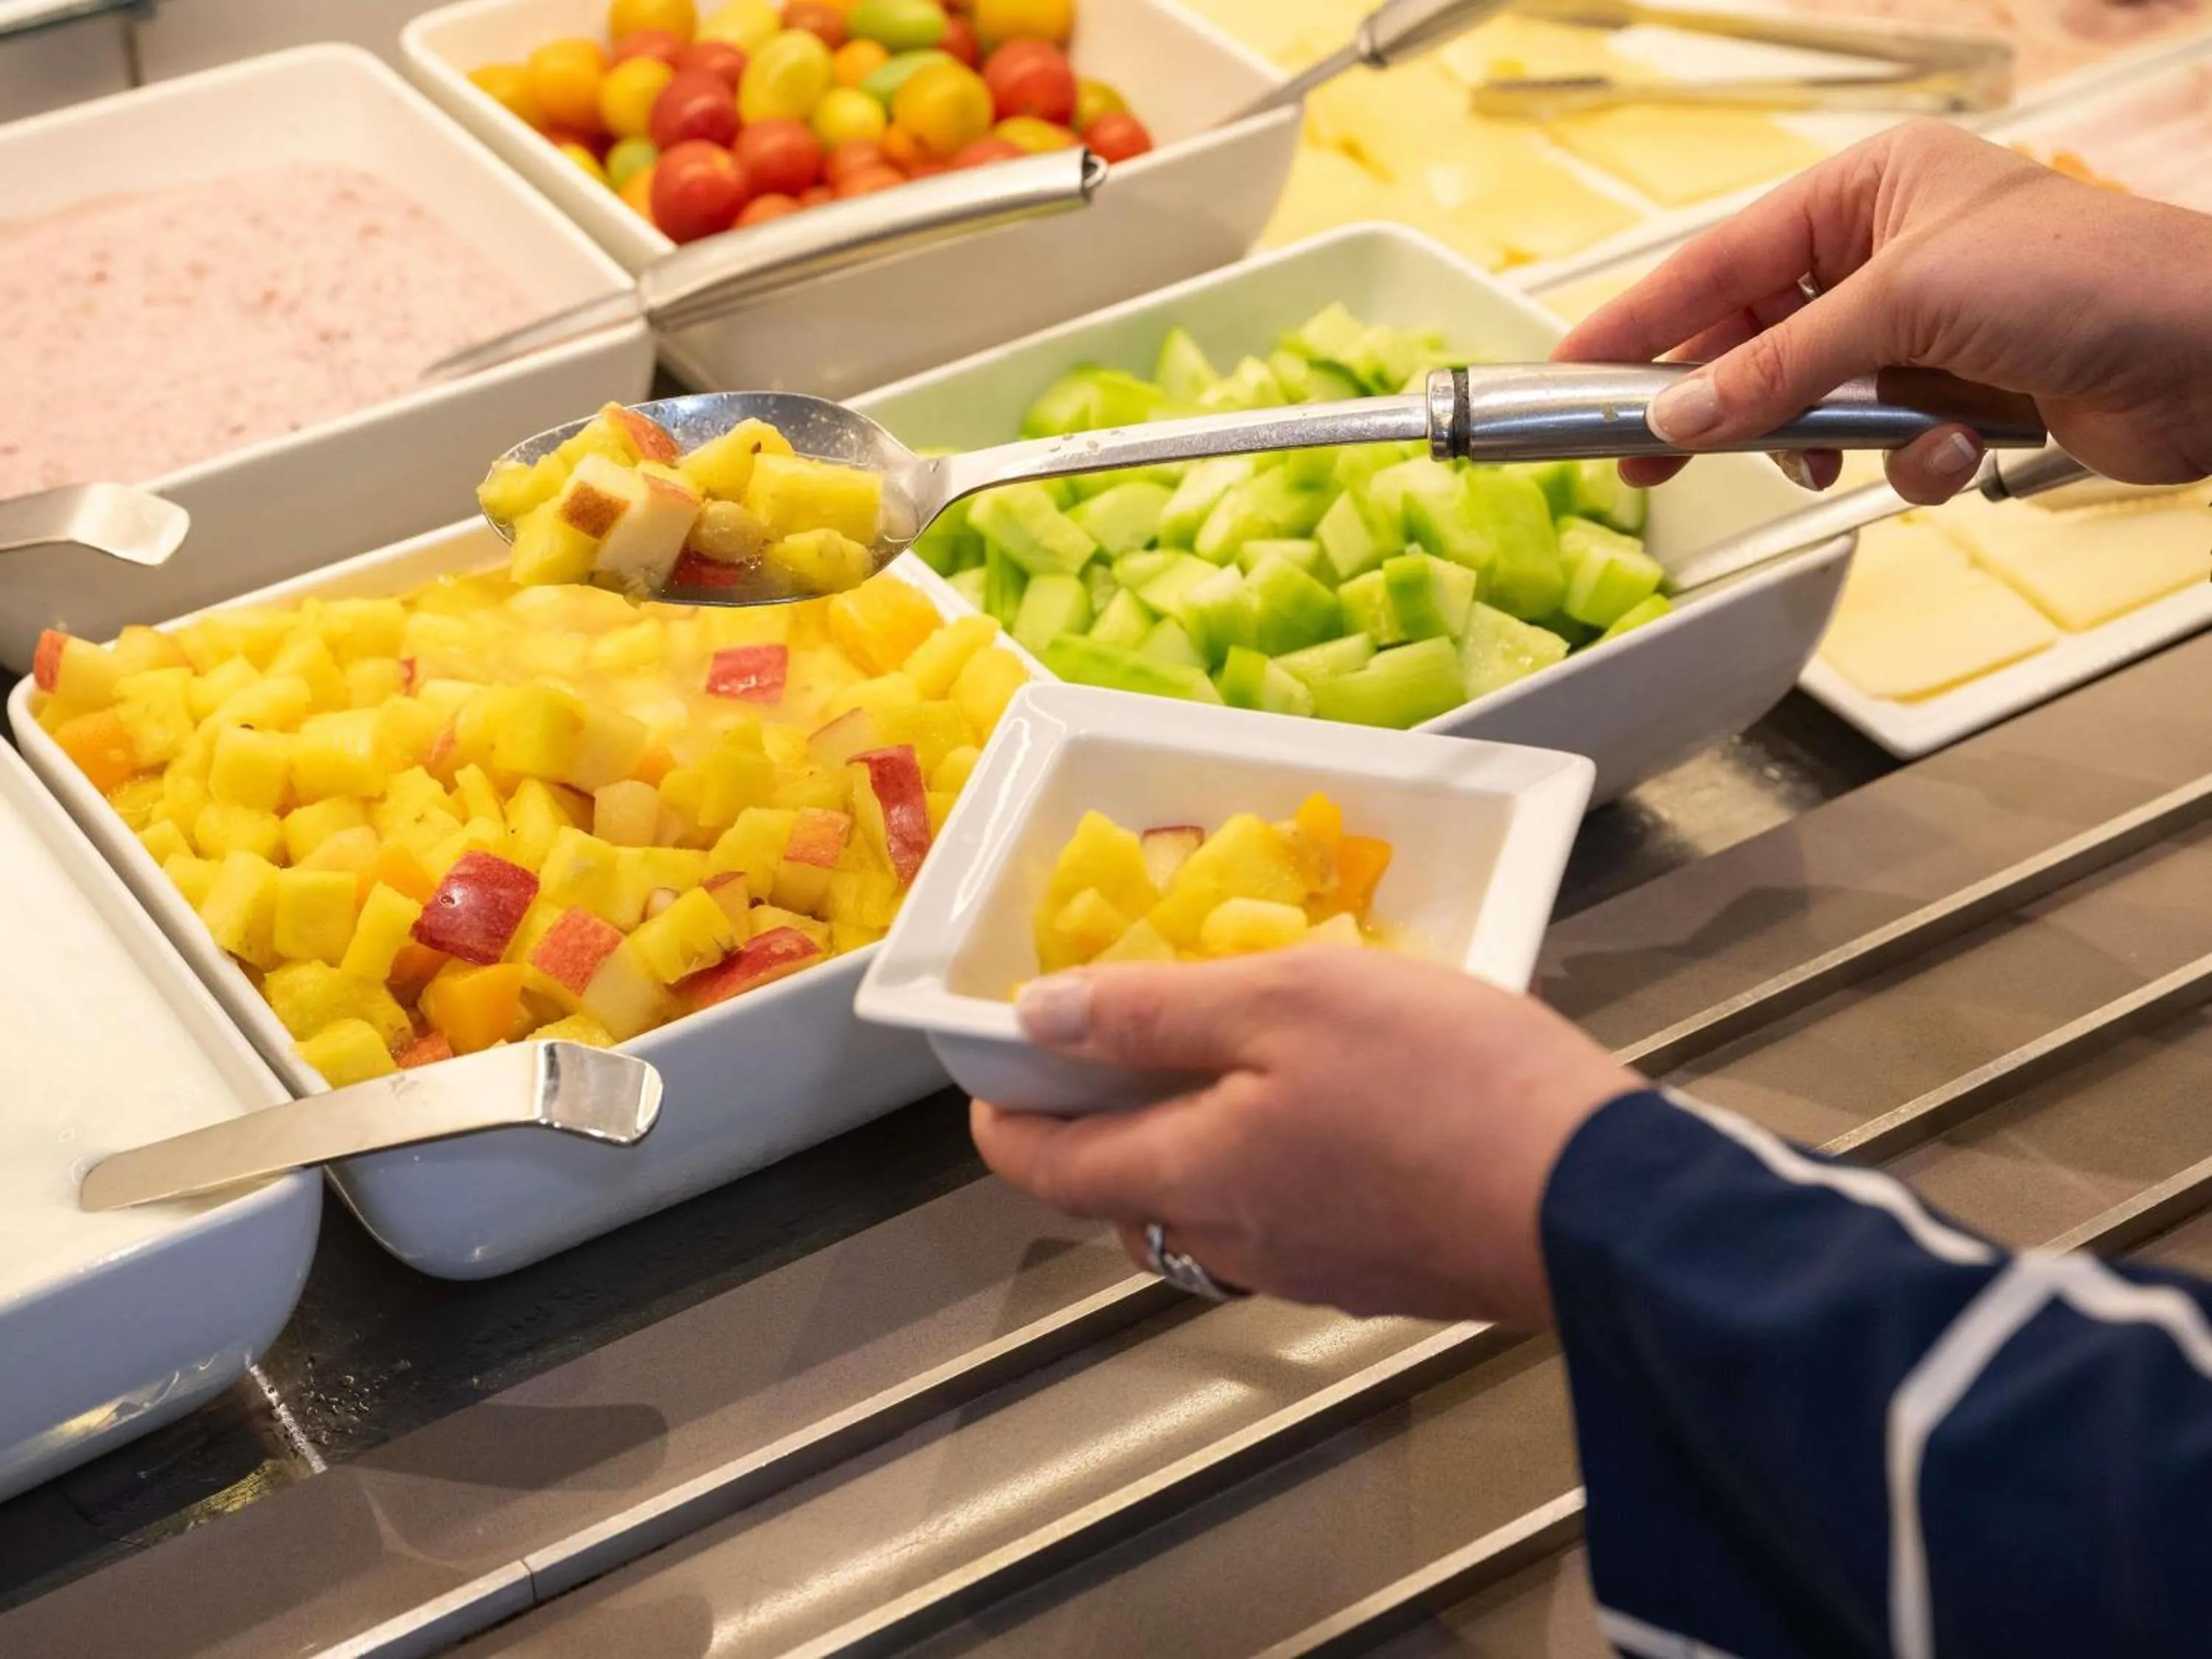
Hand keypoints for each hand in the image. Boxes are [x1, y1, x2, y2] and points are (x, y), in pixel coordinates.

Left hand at [969, 950, 1640, 1327]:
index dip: (1002, 1119)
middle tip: (1110, 1048)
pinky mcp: (1383, 1275)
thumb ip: (1152, 1013)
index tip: (992, 1077)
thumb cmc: (1440, 1083)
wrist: (1600, 1201)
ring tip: (1221, 1061)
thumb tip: (1034, 1020)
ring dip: (1185, 1146)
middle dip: (1096, 1130)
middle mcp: (1233, 1243)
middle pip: (1122, 1195)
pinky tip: (1322, 1108)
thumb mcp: (1285, 1000)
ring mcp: (1312, 1270)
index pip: (1047, 1169)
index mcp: (1190, 1177)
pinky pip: (1284, 1221)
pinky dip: (1264, 1167)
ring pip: (1204, 1212)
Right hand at [1556, 119, 2211, 504]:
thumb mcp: (1906, 305)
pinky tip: (1948, 451)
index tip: (1567, 370)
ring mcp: (1921, 329)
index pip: (1718, 261)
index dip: (1639, 320)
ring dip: (1824, 439)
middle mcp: (1887, 254)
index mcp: (1868, 192)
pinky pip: (1878, 443)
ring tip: (1826, 457)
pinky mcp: (1955, 397)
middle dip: (1717, 402)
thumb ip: (1778, 368)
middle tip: (1642, 463)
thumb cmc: (2088, 280)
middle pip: (1751, 339)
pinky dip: (1904, 460)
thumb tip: (1675, 417)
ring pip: (1809, 404)